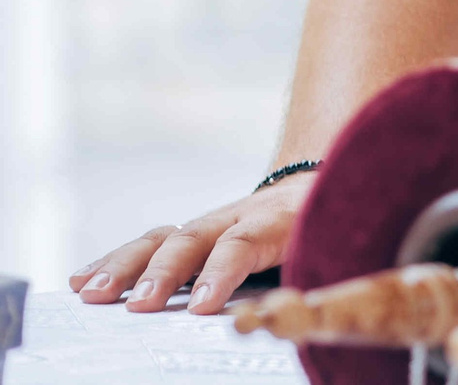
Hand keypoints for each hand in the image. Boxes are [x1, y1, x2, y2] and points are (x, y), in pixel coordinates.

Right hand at [70, 173, 313, 313]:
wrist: (321, 186)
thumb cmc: (329, 226)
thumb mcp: (334, 244)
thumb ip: (316, 274)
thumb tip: (295, 311)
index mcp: (278, 219)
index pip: (243, 242)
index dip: (221, 273)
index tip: (201, 308)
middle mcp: (238, 215)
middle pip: (194, 238)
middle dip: (164, 273)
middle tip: (139, 308)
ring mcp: (211, 222)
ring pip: (163, 238)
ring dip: (125, 267)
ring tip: (92, 296)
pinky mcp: (192, 234)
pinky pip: (150, 243)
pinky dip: (115, 262)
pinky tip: (82, 282)